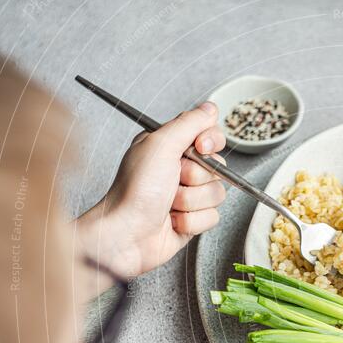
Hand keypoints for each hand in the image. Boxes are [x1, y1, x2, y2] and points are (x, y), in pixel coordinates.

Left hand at [76, 102, 225, 279]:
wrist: (124, 234)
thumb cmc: (134, 190)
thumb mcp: (160, 145)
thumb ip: (189, 123)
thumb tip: (210, 107)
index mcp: (170, 147)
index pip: (209, 136)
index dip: (210, 143)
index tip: (199, 148)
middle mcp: (179, 170)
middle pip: (218, 167)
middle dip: (196, 177)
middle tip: (173, 180)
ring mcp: (186, 196)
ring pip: (217, 194)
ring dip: (191, 201)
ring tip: (168, 204)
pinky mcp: (191, 220)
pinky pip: (212, 218)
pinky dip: (191, 221)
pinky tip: (171, 221)